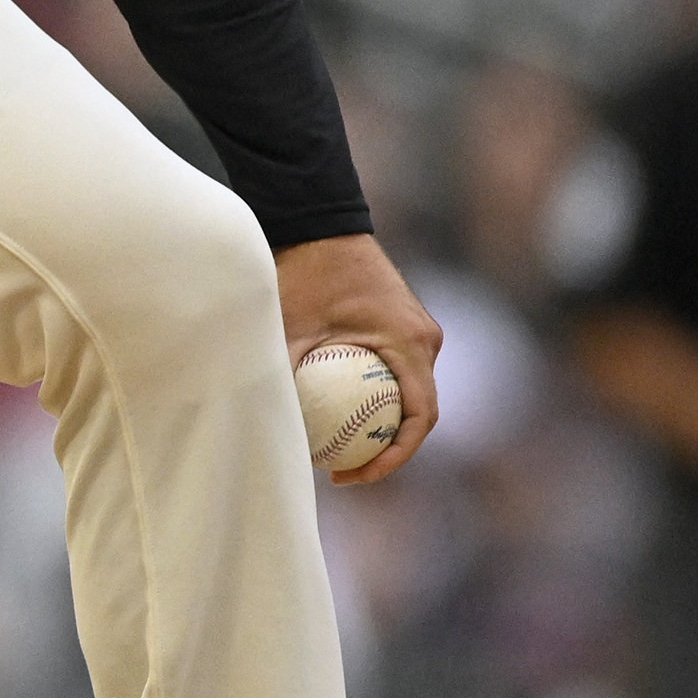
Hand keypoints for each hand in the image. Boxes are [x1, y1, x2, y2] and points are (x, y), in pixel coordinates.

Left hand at [275, 232, 440, 483]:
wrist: (320, 223)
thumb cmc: (305, 272)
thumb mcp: (290, 329)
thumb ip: (286, 376)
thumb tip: (272, 429)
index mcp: (410, 342)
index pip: (419, 418)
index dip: (393, 456)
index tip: (356, 474)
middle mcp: (424, 338)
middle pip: (417, 412)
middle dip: (386, 449)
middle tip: (342, 470)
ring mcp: (417, 332)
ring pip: (409, 393)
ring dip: (383, 425)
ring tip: (339, 450)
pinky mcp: (403, 326)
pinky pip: (397, 373)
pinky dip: (377, 398)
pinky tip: (337, 414)